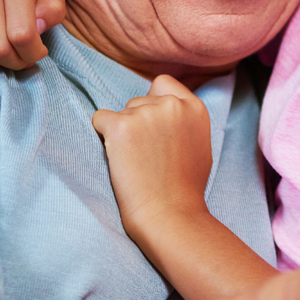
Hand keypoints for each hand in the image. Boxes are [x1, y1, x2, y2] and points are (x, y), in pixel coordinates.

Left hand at [92, 76, 213, 235]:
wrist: (169, 215)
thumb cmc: (184, 188)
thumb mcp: (199, 144)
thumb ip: (185, 120)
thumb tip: (166, 107)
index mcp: (194, 107)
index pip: (162, 83)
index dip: (153, 103)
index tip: (152, 128)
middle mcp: (171, 104)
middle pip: (138, 100)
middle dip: (136, 122)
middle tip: (145, 156)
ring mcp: (144, 114)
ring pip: (119, 112)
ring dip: (121, 133)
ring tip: (135, 163)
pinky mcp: (120, 127)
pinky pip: (99, 119)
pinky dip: (102, 137)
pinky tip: (118, 159)